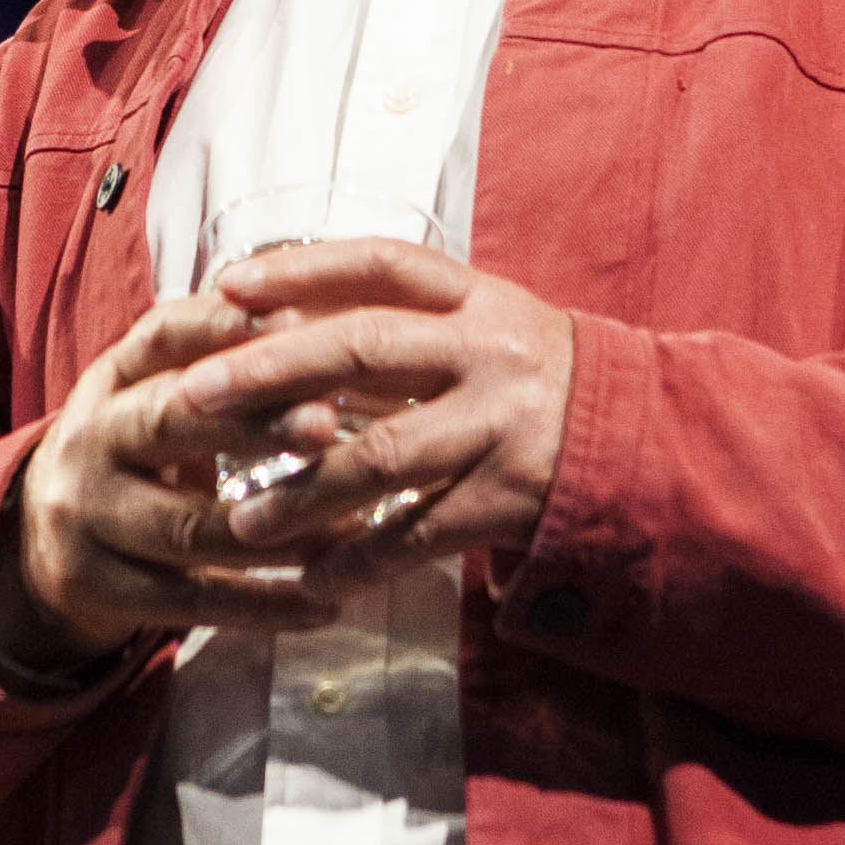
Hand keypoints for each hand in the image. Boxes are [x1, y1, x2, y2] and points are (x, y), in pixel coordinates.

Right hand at [0, 284, 399, 673]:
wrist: (46, 540)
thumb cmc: (139, 452)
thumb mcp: (157, 394)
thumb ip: (223, 364)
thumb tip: (331, 320)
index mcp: (114, 377)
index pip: (163, 335)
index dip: (225, 325)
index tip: (299, 321)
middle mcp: (92, 438)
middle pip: (169, 422)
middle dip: (252, 423)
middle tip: (326, 423)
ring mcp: (89, 516)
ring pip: (187, 526)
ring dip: (276, 530)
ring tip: (351, 529)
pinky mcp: (99, 587)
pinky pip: (191, 601)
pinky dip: (263, 606)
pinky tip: (325, 605)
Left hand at [162, 239, 573, 574]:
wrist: (651, 447)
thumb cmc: (539, 384)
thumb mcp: (488, 331)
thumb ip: (406, 328)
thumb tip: (282, 324)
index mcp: (478, 299)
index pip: (380, 266)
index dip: (301, 269)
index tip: (228, 286)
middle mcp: (490, 351)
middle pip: (363, 350)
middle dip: (269, 372)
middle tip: (193, 396)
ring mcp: (502, 424)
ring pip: (382, 455)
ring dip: (303, 493)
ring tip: (242, 522)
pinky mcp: (512, 497)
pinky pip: (420, 533)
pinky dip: (362, 559)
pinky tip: (314, 579)